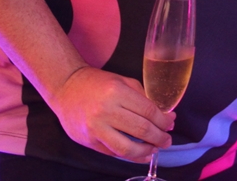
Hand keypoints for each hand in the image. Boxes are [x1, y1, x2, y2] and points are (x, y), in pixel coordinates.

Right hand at [47, 65, 175, 160]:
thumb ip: (143, 98)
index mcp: (117, 92)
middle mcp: (105, 111)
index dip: (163, 120)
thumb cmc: (97, 83)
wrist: (66, 88)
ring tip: (155, 149)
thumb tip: (165, 116)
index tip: (170, 123)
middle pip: (141, 130)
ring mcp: (96, 128)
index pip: (148, 111)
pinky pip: (114, 153)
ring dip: (146, 151)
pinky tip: (140, 154)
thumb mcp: (122, 81)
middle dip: (159, 137)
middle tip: (167, 140)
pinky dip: (130, 156)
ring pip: (127, 148)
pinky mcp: (89, 141)